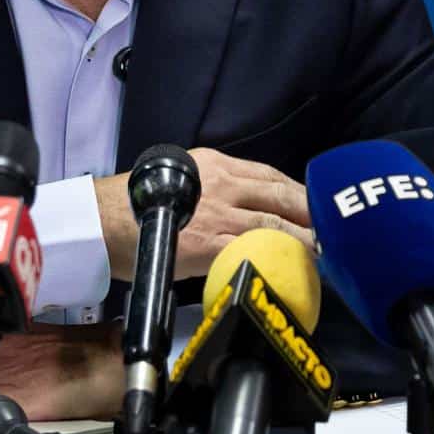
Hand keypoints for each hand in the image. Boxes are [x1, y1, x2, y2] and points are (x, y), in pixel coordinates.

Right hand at [95, 147, 313, 280]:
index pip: (267, 175)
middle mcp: (222, 182)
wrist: (99, 222)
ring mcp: (218, 212)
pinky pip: (256, 249)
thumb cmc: (131, 208)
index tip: (314, 205)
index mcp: (214, 164)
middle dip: (311, 212)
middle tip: (334, 229)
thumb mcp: (179, 184)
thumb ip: (210, 191)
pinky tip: (296, 269)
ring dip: (306, 238)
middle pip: (281, 194)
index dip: (296, 191)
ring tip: (326, 252)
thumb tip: (237, 211)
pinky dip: (281, 258)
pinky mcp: (210, 242)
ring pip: (276, 222)